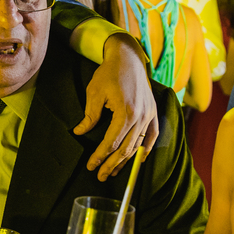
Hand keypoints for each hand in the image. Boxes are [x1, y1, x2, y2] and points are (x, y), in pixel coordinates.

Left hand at [77, 32, 158, 180]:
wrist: (128, 57)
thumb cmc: (109, 73)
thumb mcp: (94, 93)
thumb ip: (90, 116)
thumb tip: (80, 132)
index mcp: (126, 112)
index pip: (111, 142)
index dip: (100, 156)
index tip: (90, 165)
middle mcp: (141, 116)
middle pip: (125, 149)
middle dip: (111, 164)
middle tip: (100, 176)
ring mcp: (150, 114)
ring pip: (138, 145)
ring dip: (126, 161)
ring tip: (114, 172)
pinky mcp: (153, 112)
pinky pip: (152, 135)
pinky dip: (146, 149)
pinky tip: (139, 160)